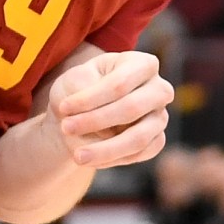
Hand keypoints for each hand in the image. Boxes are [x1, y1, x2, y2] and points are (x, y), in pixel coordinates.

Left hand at [45, 49, 174, 170]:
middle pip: (132, 108)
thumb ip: (88, 95)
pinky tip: (91, 159)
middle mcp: (159, 89)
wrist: (81, 112)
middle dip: (96, 121)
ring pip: (138, 138)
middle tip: (66, 128)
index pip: (119, 83)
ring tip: (77, 156)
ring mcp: (160, 116)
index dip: (90, 98)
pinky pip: (139, 155)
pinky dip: (113, 159)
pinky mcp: (157, 141)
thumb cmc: (80, 89)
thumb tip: (106, 132)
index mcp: (143, 64)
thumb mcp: (74, 81)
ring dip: (105, 149)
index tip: (63, 107)